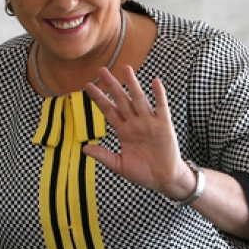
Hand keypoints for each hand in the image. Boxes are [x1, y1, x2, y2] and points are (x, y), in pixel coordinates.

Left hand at [82, 66, 194, 199]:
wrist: (163, 179)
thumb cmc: (142, 172)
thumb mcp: (119, 165)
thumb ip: (103, 155)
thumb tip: (84, 148)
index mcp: (123, 131)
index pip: (108, 110)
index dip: (98, 98)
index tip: (88, 86)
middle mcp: (135, 123)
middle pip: (121, 100)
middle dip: (111, 86)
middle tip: (101, 70)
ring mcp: (149, 123)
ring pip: (139, 100)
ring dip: (133, 85)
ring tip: (126, 69)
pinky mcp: (164, 126)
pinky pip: (161, 108)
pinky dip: (159, 95)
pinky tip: (155, 82)